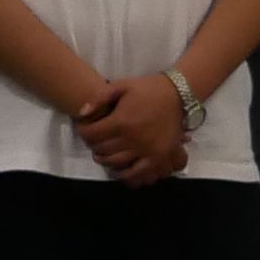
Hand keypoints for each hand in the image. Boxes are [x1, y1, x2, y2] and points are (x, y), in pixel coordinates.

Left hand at [72, 71, 186, 183]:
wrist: (177, 95)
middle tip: (93, 140)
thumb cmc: (146, 89)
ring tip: (102, 153)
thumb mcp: (120, 86)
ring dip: (104, 159)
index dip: (83, 132)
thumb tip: (82, 114)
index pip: (91, 135)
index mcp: (121, 122)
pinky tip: (118, 169)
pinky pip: (137, 173)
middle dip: (92, 145)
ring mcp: (146, 151)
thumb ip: (99, 98)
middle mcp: (132, 139)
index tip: (84, 128)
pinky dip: (124, 174)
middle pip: (102, 150)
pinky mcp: (158, 158)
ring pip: (116, 163)